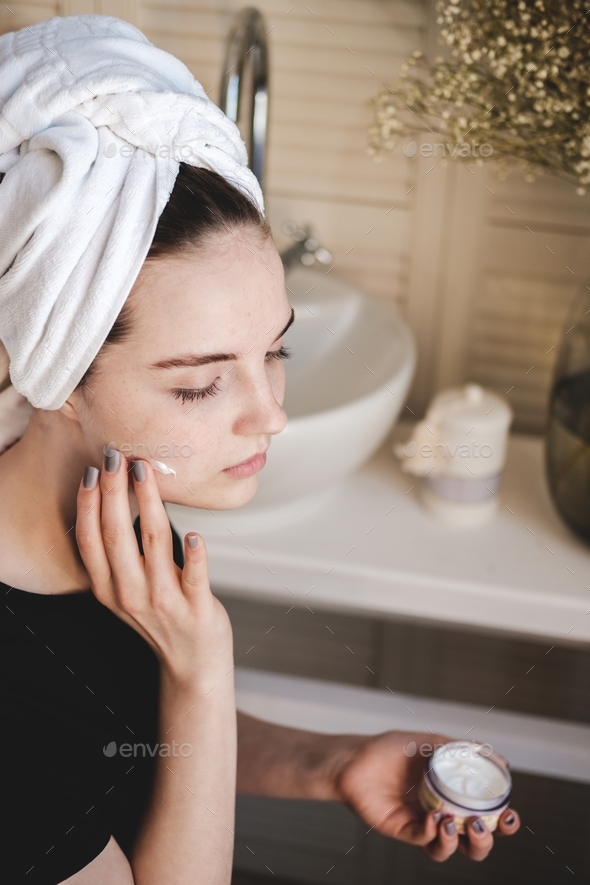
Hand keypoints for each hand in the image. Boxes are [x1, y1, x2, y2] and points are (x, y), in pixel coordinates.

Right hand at [75, 450, 232, 685]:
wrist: (192, 666)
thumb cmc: (161, 620)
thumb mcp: (126, 592)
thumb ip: (119, 558)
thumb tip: (117, 500)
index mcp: (108, 589)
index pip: (90, 541)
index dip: (89, 505)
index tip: (94, 471)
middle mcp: (130, 595)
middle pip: (116, 536)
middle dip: (114, 492)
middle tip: (117, 457)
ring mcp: (164, 603)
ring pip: (154, 545)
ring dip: (149, 504)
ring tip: (146, 473)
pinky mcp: (197, 609)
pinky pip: (195, 577)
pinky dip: (194, 556)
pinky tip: (194, 534)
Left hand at [334, 730, 519, 861]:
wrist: (356, 757)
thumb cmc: (391, 749)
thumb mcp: (431, 744)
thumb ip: (462, 751)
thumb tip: (500, 760)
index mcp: (453, 794)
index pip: (486, 814)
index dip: (503, 821)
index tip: (510, 814)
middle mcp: (441, 812)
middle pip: (474, 841)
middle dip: (486, 841)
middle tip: (483, 825)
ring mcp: (422, 823)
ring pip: (450, 848)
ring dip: (458, 841)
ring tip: (451, 822)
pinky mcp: (403, 830)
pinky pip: (423, 841)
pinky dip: (432, 833)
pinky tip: (432, 818)